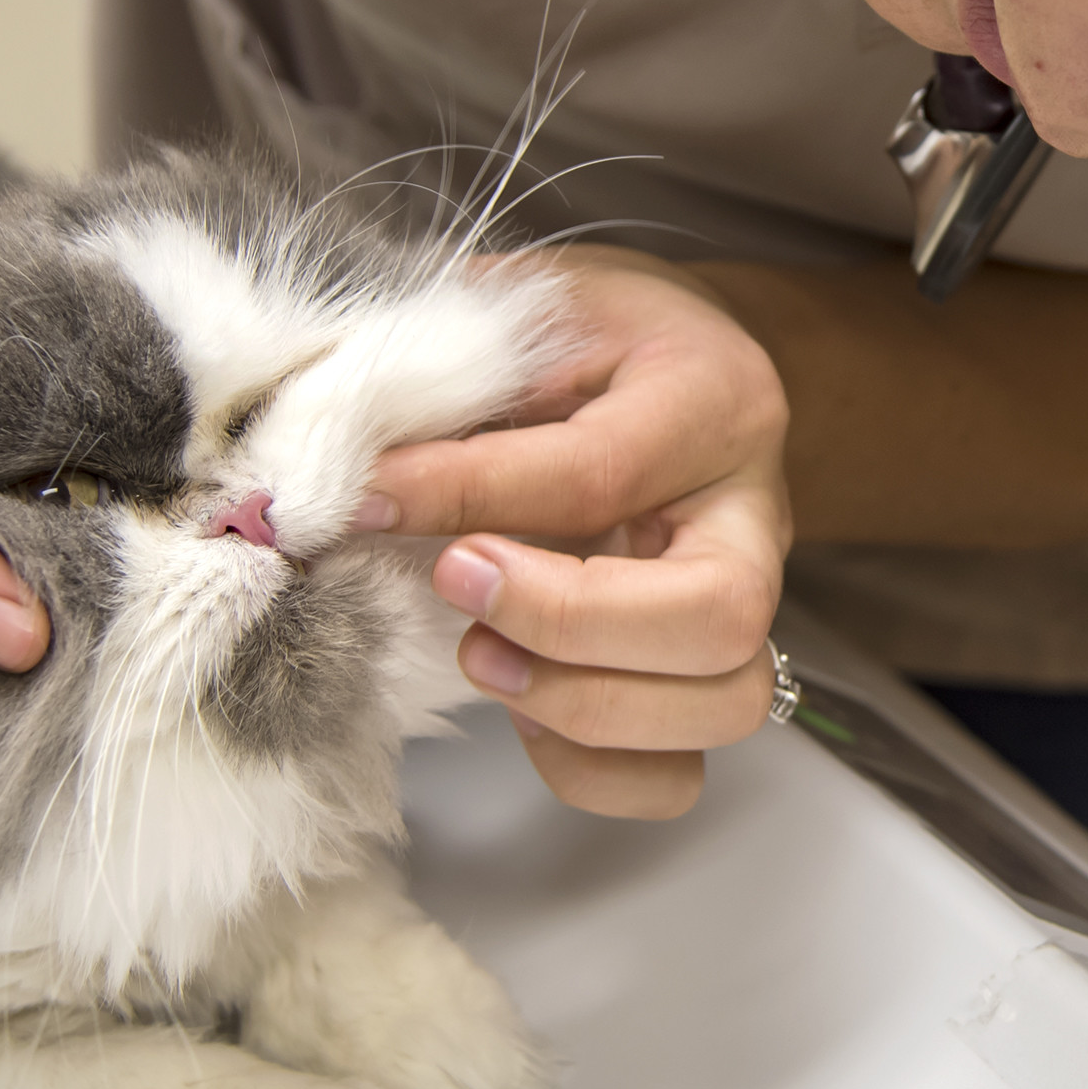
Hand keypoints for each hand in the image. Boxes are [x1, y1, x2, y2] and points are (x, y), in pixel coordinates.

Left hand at [365, 249, 791, 819]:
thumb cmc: (588, 336)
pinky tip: (522, 708)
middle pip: (715, 615)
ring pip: (723, 703)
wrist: (668, 359)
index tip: (365, 501)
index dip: (470, 495)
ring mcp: (748, 602)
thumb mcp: (526, 316)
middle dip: (566, 623)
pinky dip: (592, 766)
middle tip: (454, 582)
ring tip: (481, 655)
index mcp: (711, 397)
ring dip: (583, 705)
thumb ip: (450, 376)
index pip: (602, 472)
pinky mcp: (710, 674)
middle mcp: (753, 511)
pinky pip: (680, 772)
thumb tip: (334, 467)